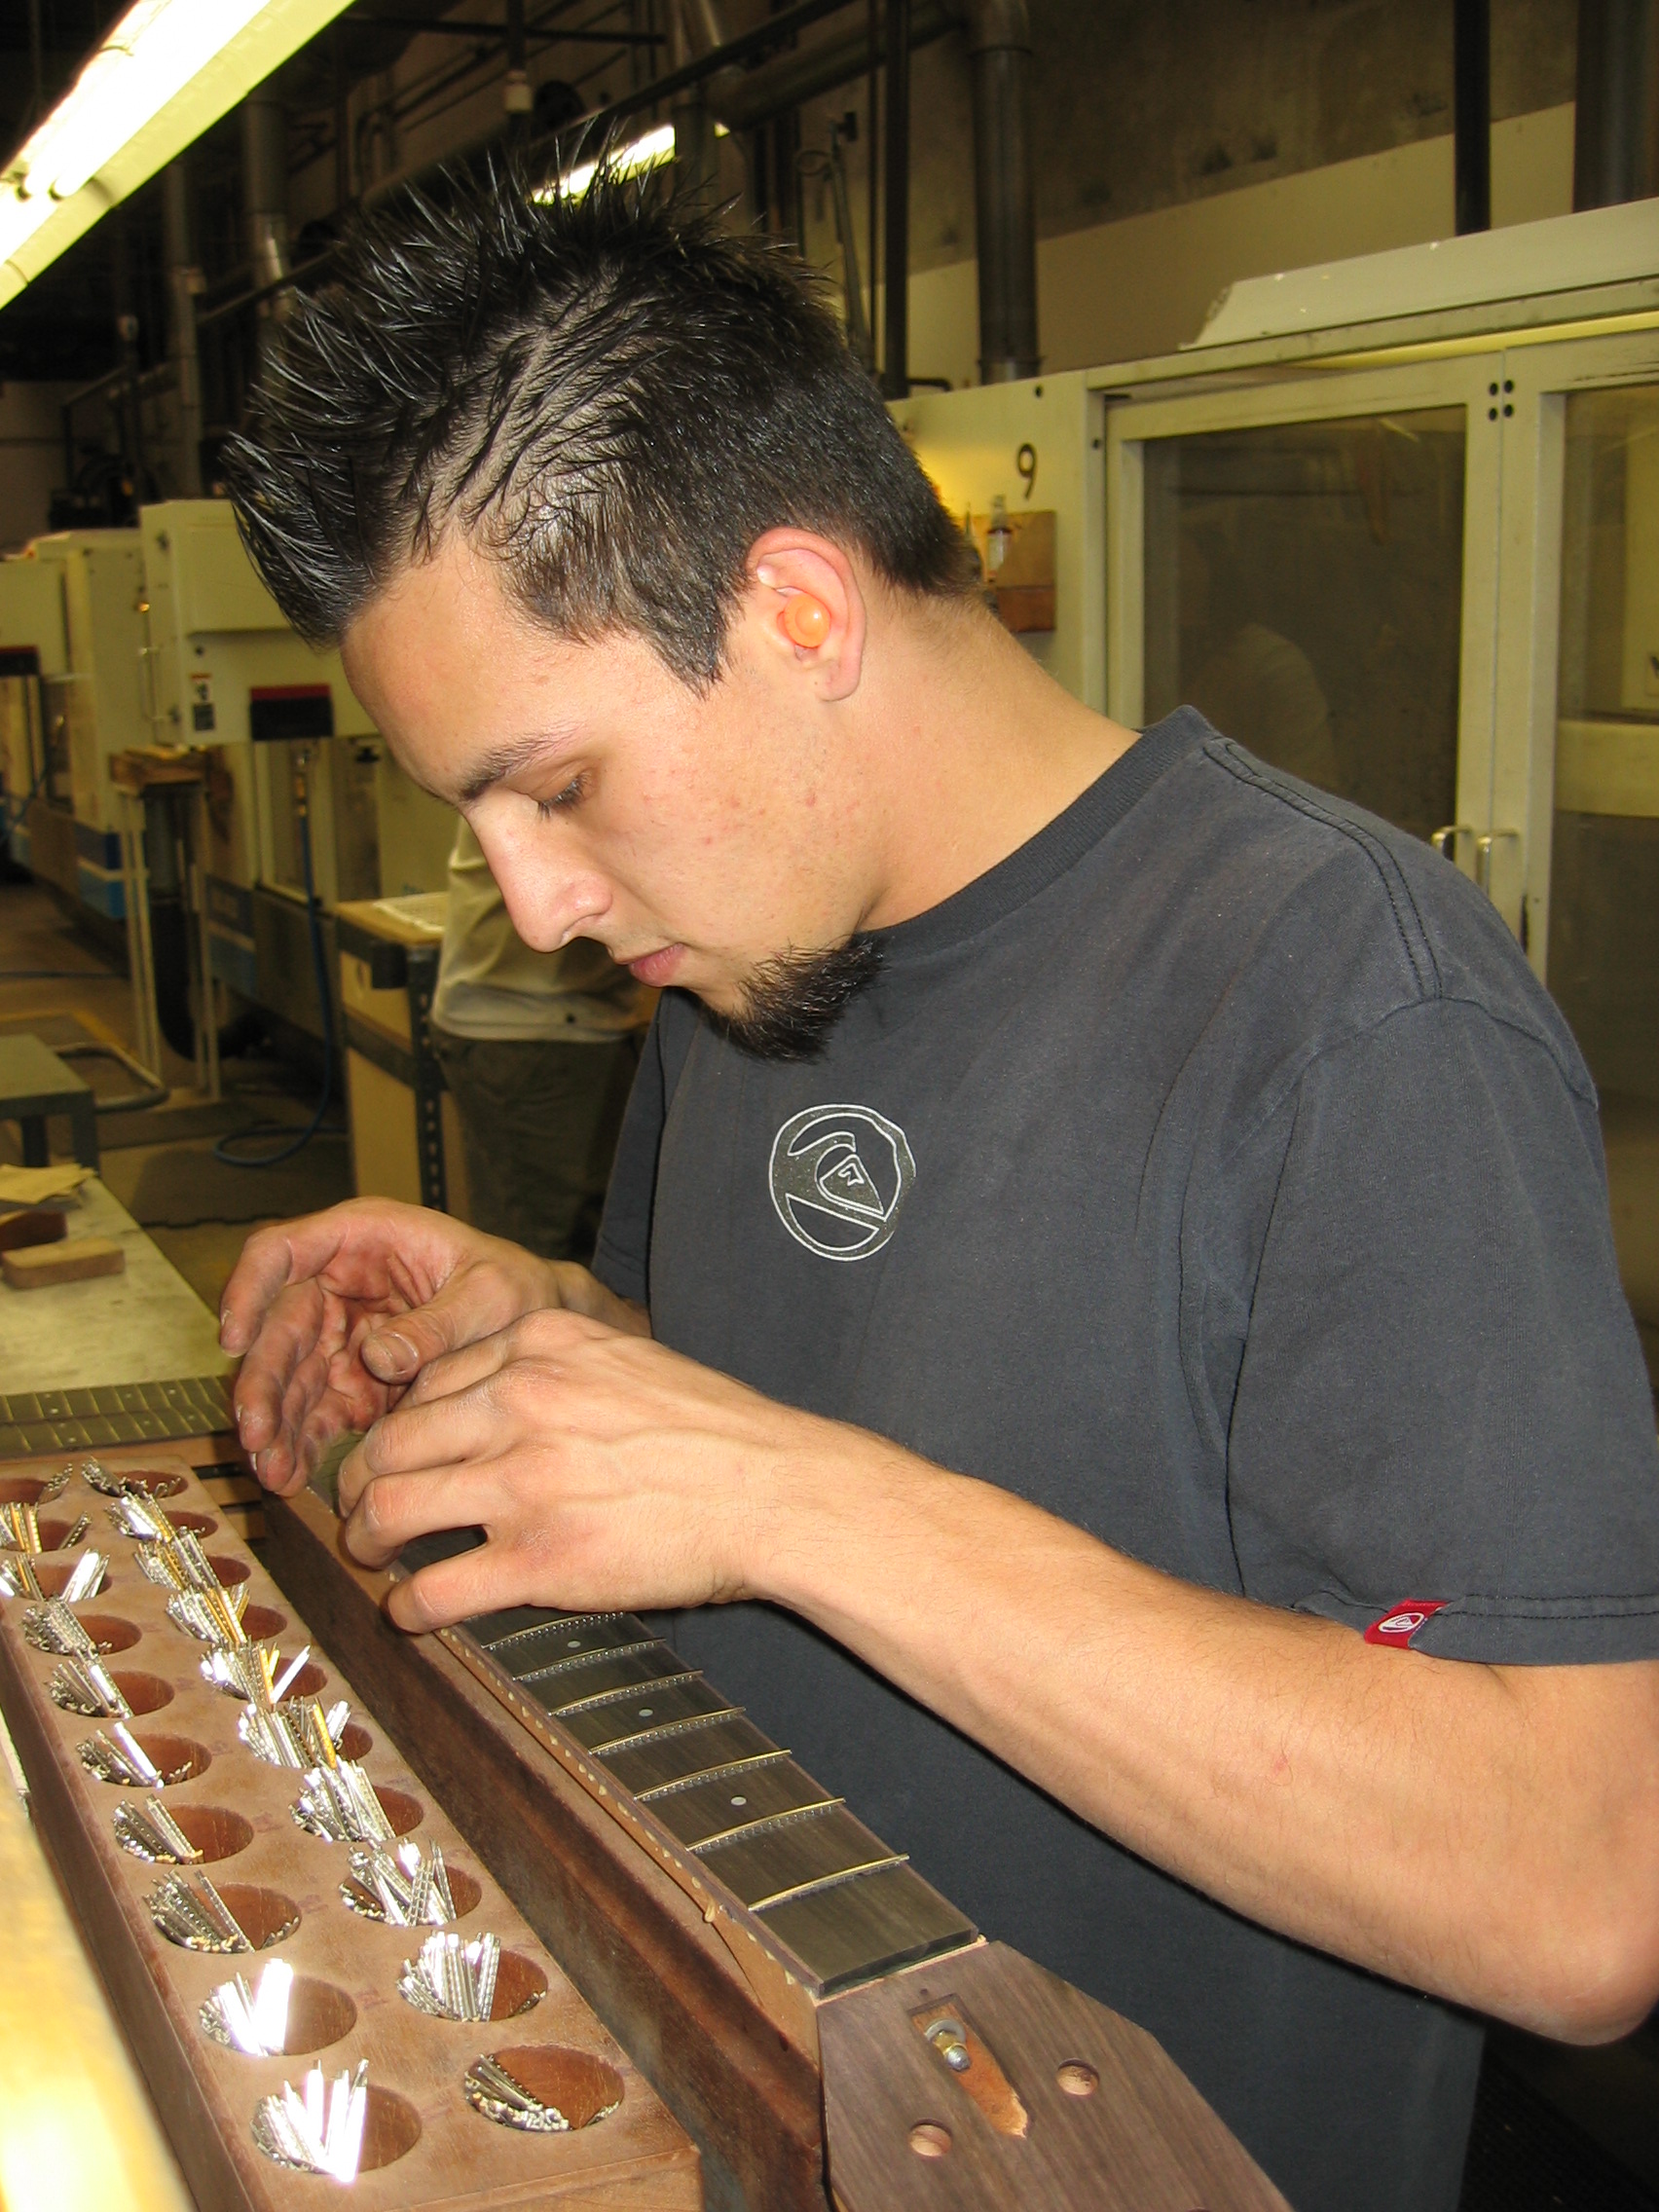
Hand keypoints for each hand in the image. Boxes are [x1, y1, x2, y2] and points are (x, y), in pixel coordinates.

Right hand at [219, 1199, 645, 1494]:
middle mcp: (340, 1283)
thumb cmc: (520, 1290)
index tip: (232, 1338)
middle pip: (276, 1327)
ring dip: (275, 1424)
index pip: (279, 1250)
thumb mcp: (491, 1297)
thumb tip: (380, 1355)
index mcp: (363, 1238)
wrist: (544, 1331)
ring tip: (273, 1471)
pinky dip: (301, 1442)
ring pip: (287, 1378)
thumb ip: (436, 1324)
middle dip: (262, 1383)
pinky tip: (292, 1476)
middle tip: (257, 1434)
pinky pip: (314, 1410)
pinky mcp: (352, 1380)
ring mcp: (341, 1334)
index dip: (246, 1290)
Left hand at [335, 1307, 855, 1629]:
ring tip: (371, 1556)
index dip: (399, 1425)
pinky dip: (409, 1607)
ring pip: (390, 1509)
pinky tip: (414, 1613)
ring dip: (365, 1541)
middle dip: (361, 1483)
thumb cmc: (714, 1430)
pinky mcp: (539, 1560)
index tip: (396, 1454)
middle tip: (360, 1510)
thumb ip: (554, 1372)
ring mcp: (523, 1481)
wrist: (774, 1488)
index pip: (427, 1380)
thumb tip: (492, 1406)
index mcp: (538, 1346)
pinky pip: (435, 1588)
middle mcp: (519, 1402)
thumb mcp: (624, 1360)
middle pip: (389, 1442)